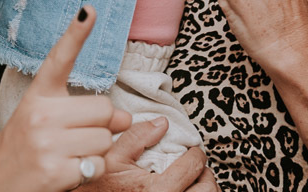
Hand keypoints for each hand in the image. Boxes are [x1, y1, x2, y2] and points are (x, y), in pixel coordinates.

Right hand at [0, 6, 131, 191]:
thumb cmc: (21, 153)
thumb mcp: (40, 122)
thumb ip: (80, 112)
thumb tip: (125, 117)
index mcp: (37, 97)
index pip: (59, 59)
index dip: (76, 34)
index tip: (89, 10)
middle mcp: (40, 115)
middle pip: (104, 108)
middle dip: (102, 125)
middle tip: (79, 137)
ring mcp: (47, 143)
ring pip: (105, 138)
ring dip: (96, 151)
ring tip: (69, 155)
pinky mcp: (56, 170)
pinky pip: (99, 164)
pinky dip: (91, 172)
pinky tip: (68, 172)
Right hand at [78, 118, 214, 191]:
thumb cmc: (99, 187)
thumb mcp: (112, 158)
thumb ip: (137, 137)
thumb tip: (163, 123)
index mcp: (158, 191)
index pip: (194, 166)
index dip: (195, 153)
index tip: (191, 151)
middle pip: (208, 190)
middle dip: (205, 174)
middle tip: (196, 167)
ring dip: (204, 188)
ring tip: (192, 181)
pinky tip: (185, 191)